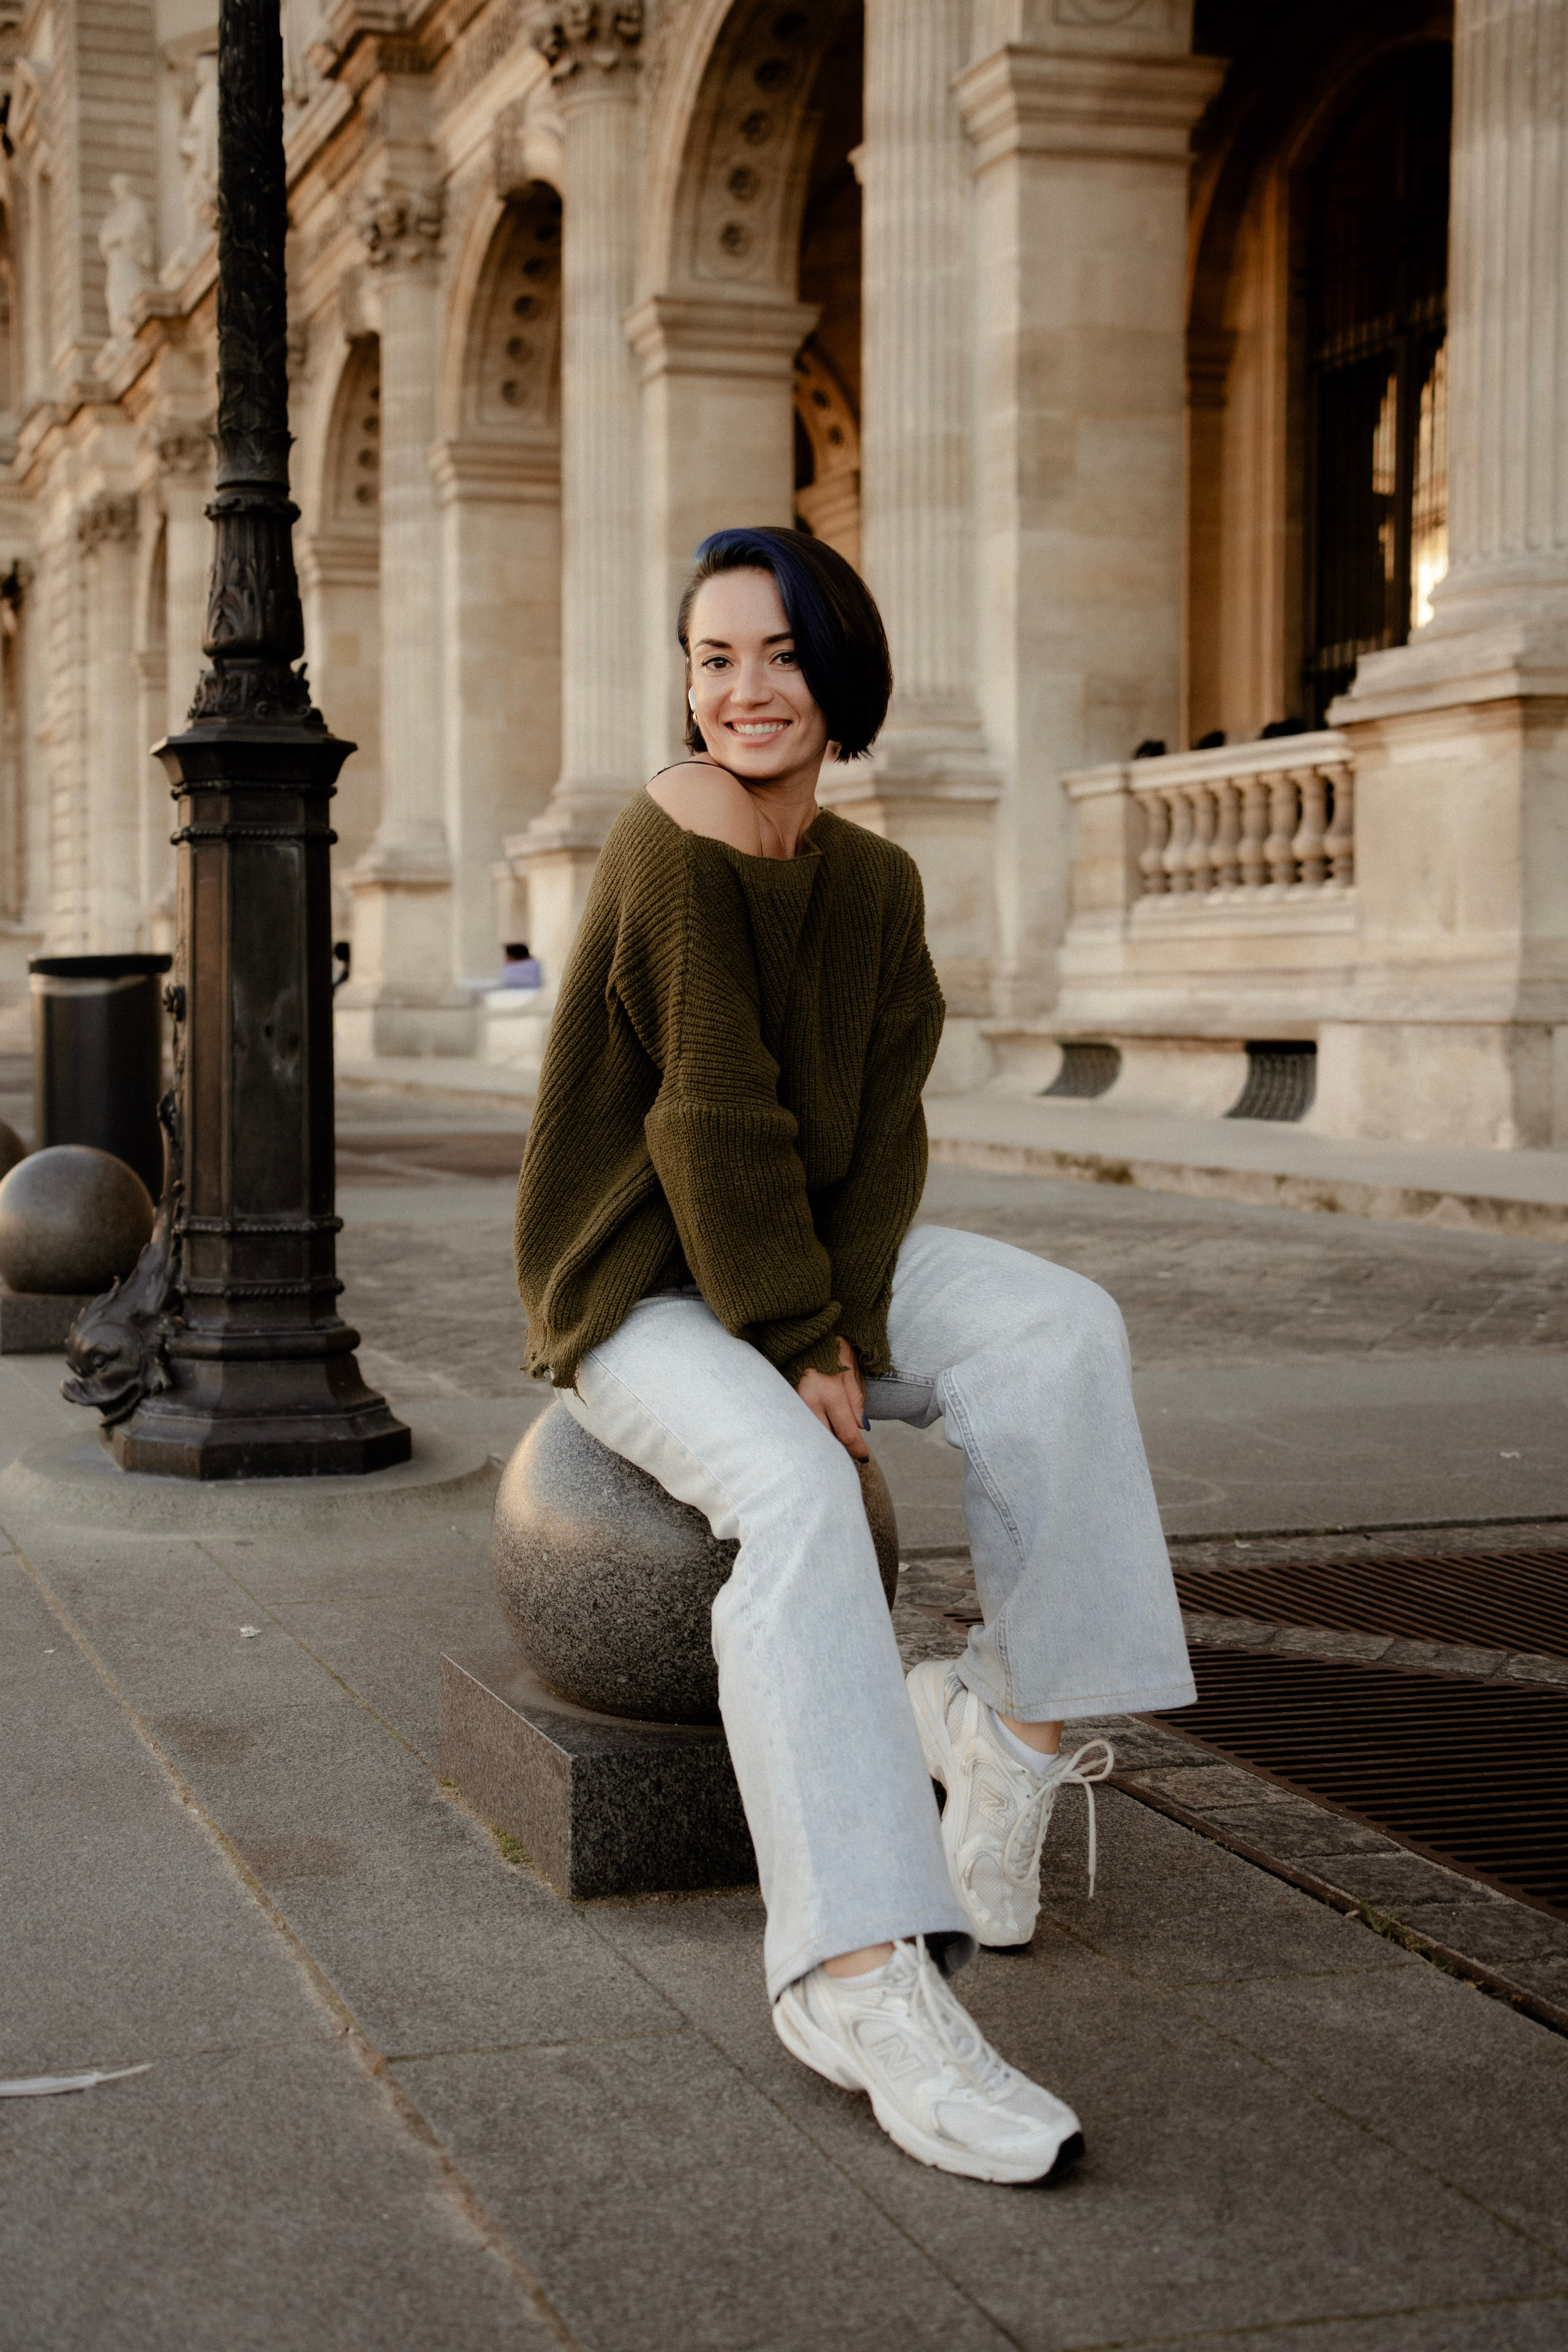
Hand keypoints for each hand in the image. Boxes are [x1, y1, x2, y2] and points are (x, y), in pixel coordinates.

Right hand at [797, 1337, 868, 1460]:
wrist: (798, 1329)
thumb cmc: (828, 1345)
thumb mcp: (849, 1367)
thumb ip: (855, 1398)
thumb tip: (860, 1428)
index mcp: (829, 1393)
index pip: (845, 1432)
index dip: (856, 1448)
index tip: (863, 1457)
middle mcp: (808, 1402)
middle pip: (825, 1439)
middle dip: (839, 1450)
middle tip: (851, 1456)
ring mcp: (792, 1402)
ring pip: (810, 1433)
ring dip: (823, 1440)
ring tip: (834, 1444)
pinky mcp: (783, 1400)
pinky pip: (798, 1421)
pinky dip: (810, 1428)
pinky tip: (817, 1428)